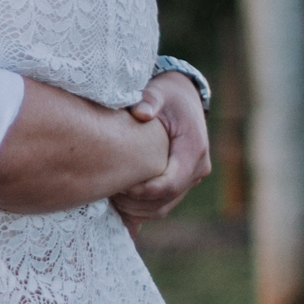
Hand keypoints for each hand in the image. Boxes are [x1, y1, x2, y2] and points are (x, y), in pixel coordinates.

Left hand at [115, 72, 210, 226]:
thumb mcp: (159, 92)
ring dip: (134, 209)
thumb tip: (142, 112)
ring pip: (161, 209)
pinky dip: (138, 211)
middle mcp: (198, 169)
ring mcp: (191, 180)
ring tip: (108, 197)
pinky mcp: (181, 185)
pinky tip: (116, 208)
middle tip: (105, 192)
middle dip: (133, 202)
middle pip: (164, 202)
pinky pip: (160, 207)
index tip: (116, 182)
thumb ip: (150, 100)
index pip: (168, 185)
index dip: (141, 190)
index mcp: (194, 150)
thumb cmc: (168, 96)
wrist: (184, 99)